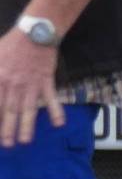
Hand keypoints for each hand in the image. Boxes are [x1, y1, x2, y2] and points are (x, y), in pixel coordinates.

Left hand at [0, 27, 63, 148]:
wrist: (35, 33)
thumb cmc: (11, 45)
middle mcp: (14, 84)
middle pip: (9, 110)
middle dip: (6, 128)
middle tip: (6, 144)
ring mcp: (31, 84)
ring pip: (28, 109)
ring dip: (26, 126)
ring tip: (25, 141)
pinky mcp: (46, 82)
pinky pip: (51, 99)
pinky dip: (56, 111)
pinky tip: (59, 124)